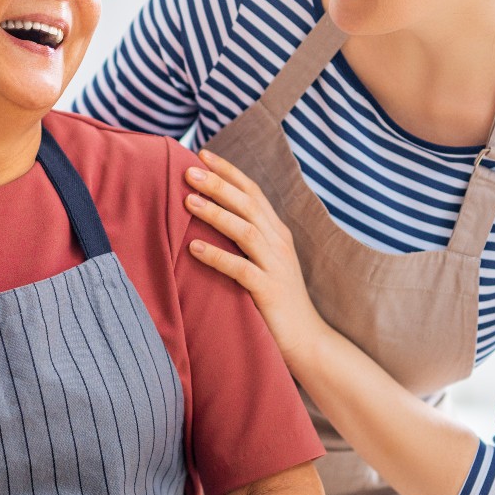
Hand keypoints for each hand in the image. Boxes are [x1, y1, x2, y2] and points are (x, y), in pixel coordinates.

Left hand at [183, 149, 325, 362]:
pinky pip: (241, 269)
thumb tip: (207, 216)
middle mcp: (279, 243)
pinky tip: (194, 249)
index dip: (229, 171)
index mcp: (277, 233)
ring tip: (188, 200)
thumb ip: (243, 239)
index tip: (202, 154)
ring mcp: (277, 266)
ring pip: (246, 230)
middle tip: (189, 170)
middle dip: (219, 184)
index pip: (253, 192)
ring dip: (216, 213)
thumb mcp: (262, 262)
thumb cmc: (276, 301)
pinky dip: (217, 257)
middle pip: (249, 204)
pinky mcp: (270, 291)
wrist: (307, 341)